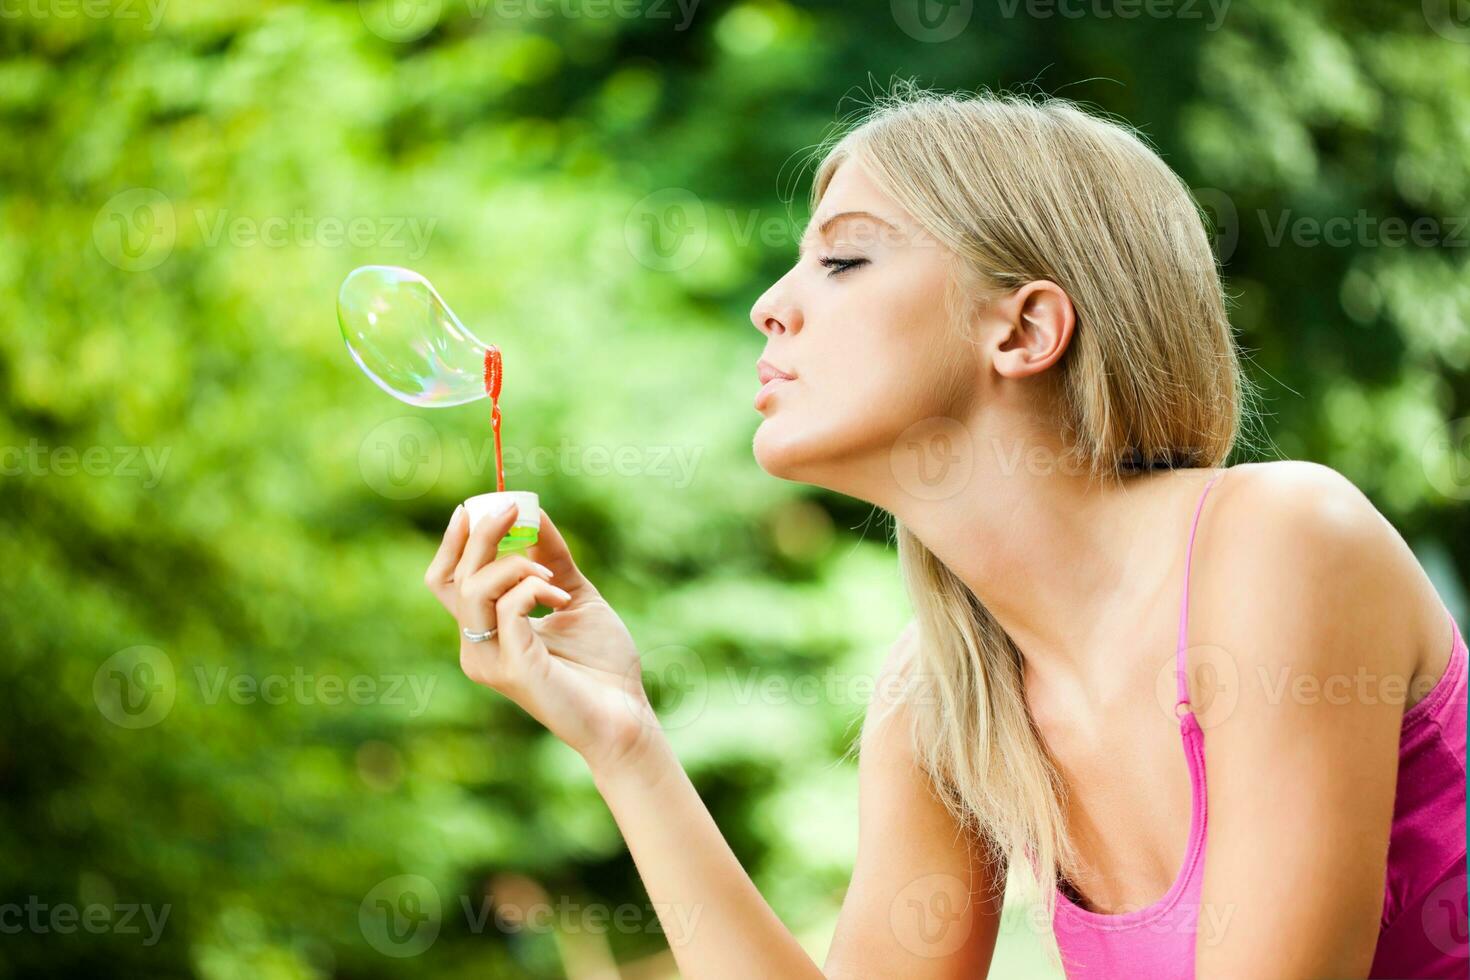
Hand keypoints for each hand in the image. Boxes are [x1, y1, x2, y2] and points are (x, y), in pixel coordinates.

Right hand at [423, 502, 659, 774]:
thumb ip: (552, 560)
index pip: (446, 581)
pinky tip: (562, 598)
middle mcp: (477, 646)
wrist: (626, 715)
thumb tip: (534, 515)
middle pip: (453, 579)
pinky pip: (509, 608)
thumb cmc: (602, 665)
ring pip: (474, 590)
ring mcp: (490, 660)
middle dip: (479, 535)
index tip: (476, 506)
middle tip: (511, 509)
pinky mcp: (513, 668)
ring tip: (552, 574)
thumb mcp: (574, 596)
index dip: (454, 541)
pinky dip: (533, 588)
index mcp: (486, 631)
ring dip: (514, 563)